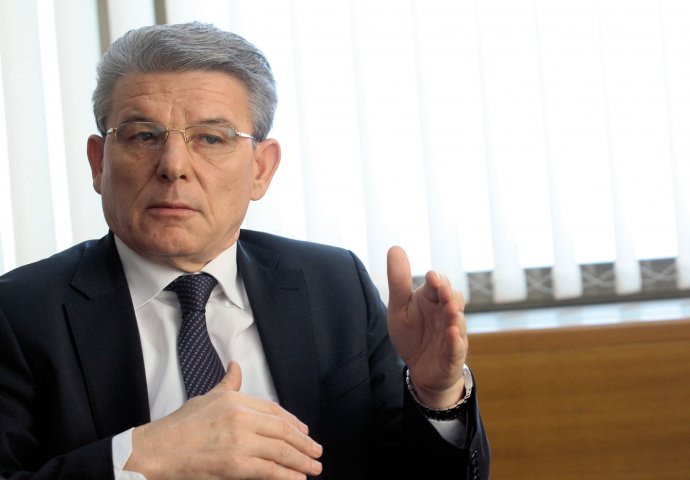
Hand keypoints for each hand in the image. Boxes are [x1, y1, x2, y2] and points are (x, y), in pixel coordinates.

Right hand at [126, 362, 322, 479]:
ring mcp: (240, 441)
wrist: (157, 450)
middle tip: (317, 451)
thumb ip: (228, 383)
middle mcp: (241, 417)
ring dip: (301, 460)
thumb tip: (236, 366)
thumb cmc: (179, 427)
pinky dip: (286, 475)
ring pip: (280, 450)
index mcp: (236, 400)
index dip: (293, 422)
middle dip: (304, 443)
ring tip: (313, 467)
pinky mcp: (235, 464)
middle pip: (283, 430)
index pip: (275, 411)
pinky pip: (269, 469)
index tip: (304, 431)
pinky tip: (297, 478)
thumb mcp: (207, 397)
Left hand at [386, 246, 467, 408]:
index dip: (437, 281)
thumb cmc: (413, 334)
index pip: (438, 284)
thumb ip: (399, 281)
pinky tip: (452, 334)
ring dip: (455, 316)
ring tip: (451, 310)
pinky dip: (455, 341)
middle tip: (443, 290)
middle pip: (453, 299)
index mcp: (432, 299)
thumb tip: (395, 247)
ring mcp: (452, 334)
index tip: (430, 277)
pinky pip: (457, 347)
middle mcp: (446, 313)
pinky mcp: (453, 354)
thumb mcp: (399, 307)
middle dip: (449, 294)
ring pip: (458, 322)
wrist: (420, 369)